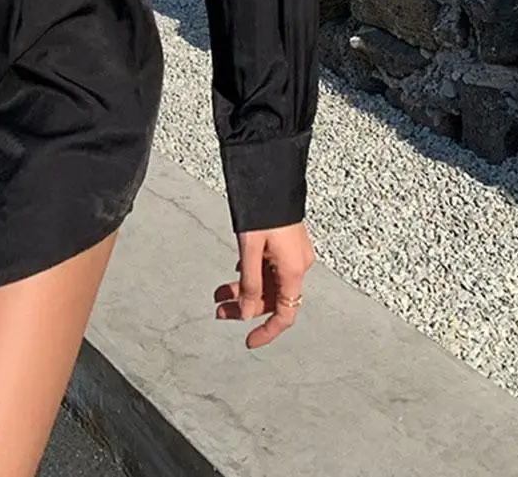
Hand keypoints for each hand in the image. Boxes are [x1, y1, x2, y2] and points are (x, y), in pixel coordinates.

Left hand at [214, 222, 314, 348]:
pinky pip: (269, 268)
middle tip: (219, 310)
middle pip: (272, 298)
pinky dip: (251, 274)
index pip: (285, 314)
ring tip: (219, 292)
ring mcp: (293, 254)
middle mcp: (298, 265)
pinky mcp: (286, 244)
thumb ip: (250, 283)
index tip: (249, 341)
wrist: (272, 177)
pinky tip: (237, 272)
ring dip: (245, 290)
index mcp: (294, 270)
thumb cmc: (263, 210)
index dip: (267, 331)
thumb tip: (248, 313)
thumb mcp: (250, 249)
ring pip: (269, 283)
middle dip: (245, 307)